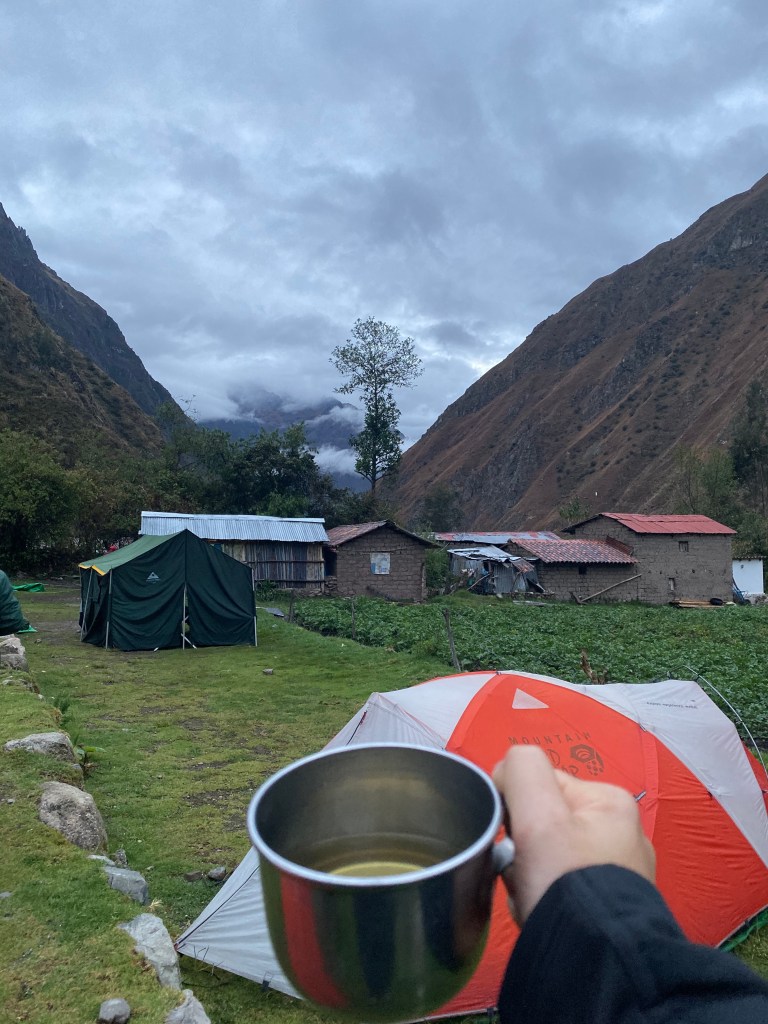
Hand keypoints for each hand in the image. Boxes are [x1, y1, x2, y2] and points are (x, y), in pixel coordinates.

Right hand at [492, 745, 654, 924]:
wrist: (596, 961)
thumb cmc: (567, 880)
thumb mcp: (538, 813)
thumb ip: (520, 769)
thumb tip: (505, 772)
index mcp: (610, 801)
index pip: (540, 785)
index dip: (516, 809)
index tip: (513, 839)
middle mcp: (621, 832)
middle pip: (544, 824)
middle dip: (522, 850)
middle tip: (522, 875)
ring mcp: (619, 873)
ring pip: (547, 859)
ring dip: (528, 878)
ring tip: (531, 899)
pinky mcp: (610, 907)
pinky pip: (560, 889)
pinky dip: (544, 900)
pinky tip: (542, 914)